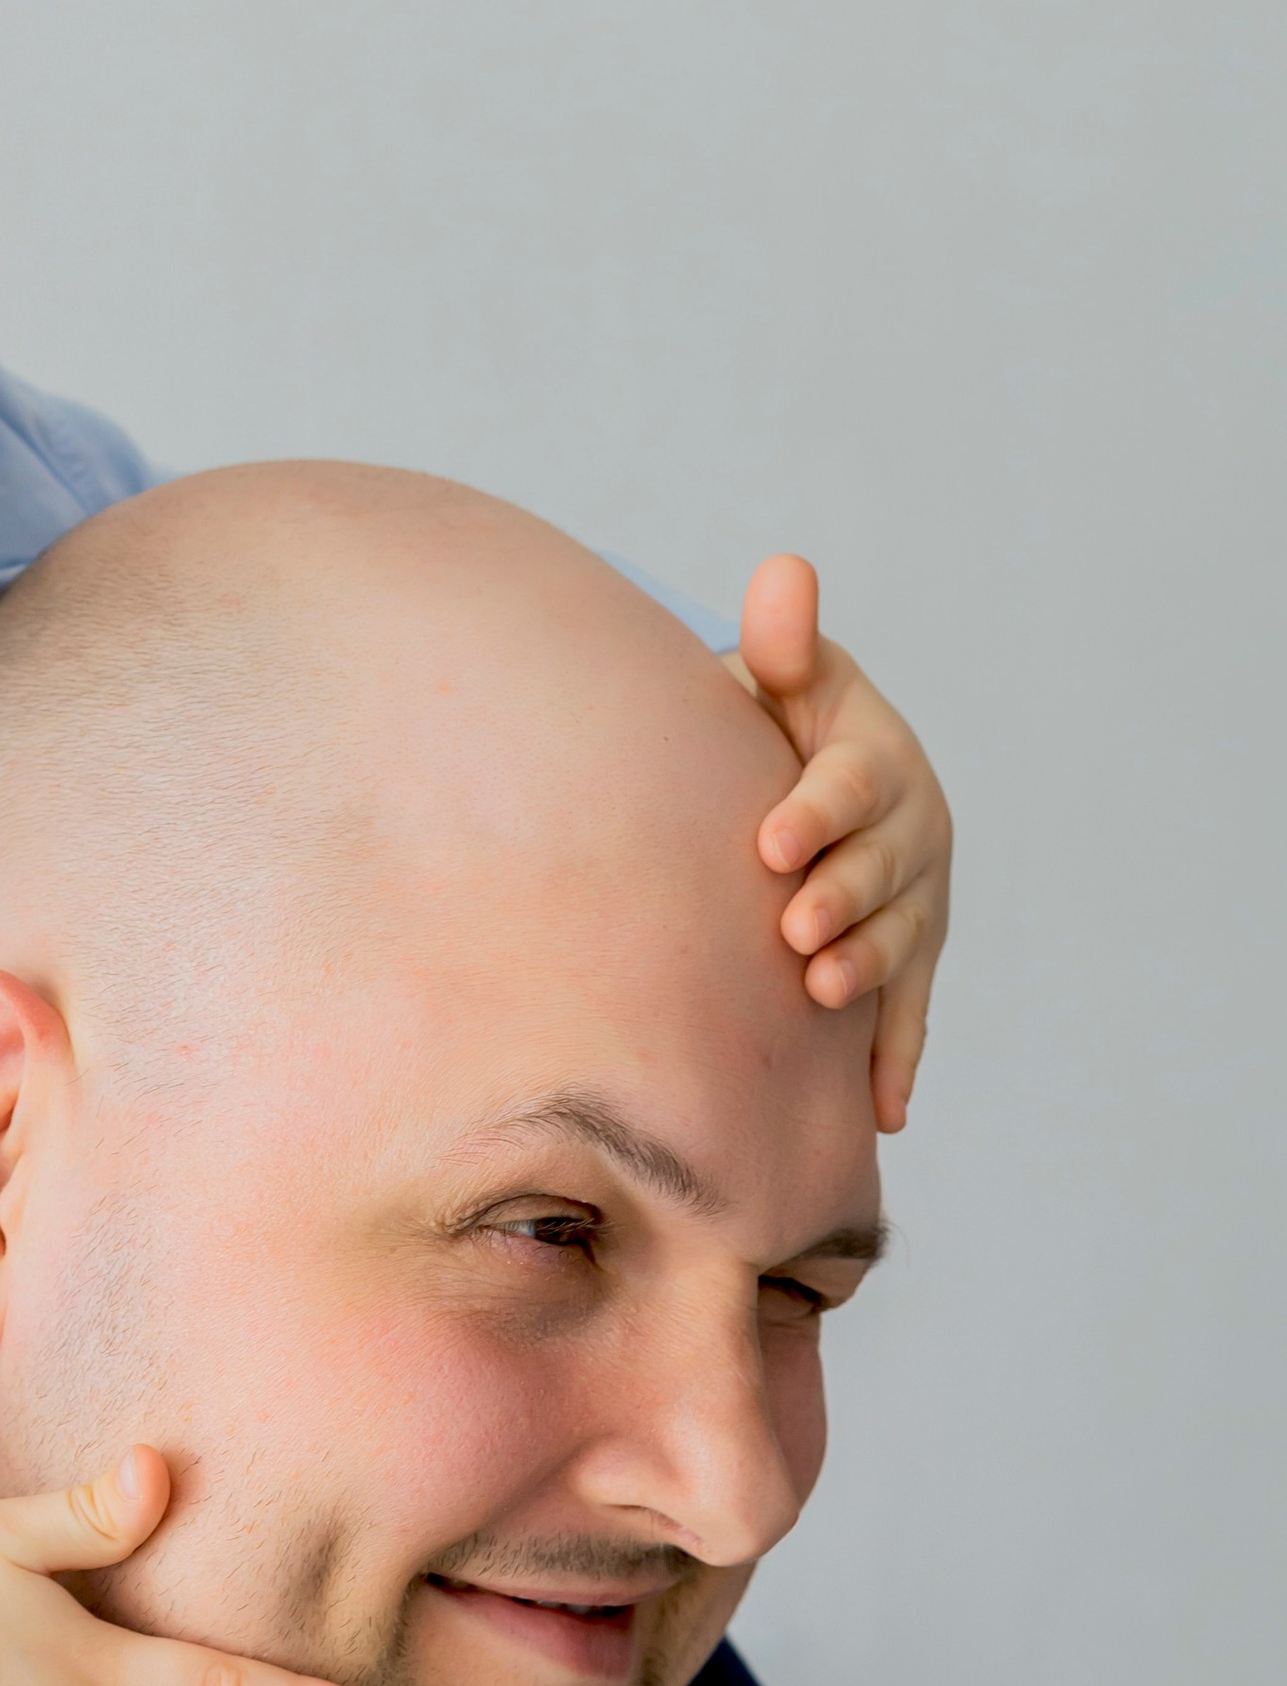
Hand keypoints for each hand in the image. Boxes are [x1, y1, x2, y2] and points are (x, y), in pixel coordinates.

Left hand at [730, 554, 951, 1134]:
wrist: (814, 782)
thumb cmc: (781, 727)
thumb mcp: (784, 679)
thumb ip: (782, 644)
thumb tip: (782, 573)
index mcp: (875, 762)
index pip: (851, 785)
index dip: (817, 812)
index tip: (771, 839)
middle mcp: (911, 832)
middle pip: (882, 871)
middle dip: (843, 900)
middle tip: (796, 930)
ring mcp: (915, 899)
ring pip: (898, 941)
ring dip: (865, 973)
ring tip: (821, 995)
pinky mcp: (910, 954)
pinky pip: (909, 1011)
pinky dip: (896, 1060)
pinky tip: (882, 1113)